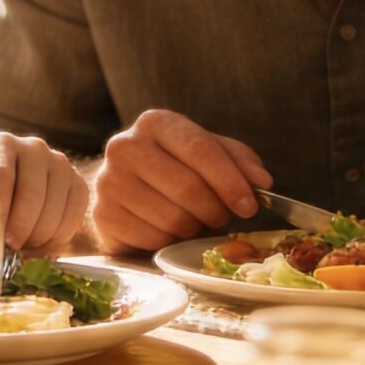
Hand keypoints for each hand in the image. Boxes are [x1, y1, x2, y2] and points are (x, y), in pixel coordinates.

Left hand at [0, 133, 88, 252]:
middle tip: (11, 251)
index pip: (0, 175)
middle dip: (21, 228)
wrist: (8, 179)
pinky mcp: (78, 183)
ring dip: (38, 237)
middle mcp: (34, 148)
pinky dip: (58, 238)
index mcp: (0, 144)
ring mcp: (60, 164)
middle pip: (31, 192)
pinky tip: (41, 247)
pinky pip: (75, 216)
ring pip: (55, 207)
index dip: (0, 209)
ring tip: (22, 249)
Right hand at [86, 110, 270, 253]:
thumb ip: (238, 161)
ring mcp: (109, 181)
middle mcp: (125, 146)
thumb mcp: (208, 154)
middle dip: (215, 210)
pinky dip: (169, 241)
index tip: (250, 206)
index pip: (199, 149)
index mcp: (155, 123)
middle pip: (187, 187)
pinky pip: (152, 239)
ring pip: (172, 218)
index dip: (230, 181)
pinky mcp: (103, 215)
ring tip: (191, 220)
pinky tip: (167, 230)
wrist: (125, 188)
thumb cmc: (174, 168)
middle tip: (220, 216)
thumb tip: (262, 181)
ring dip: (193, 228)